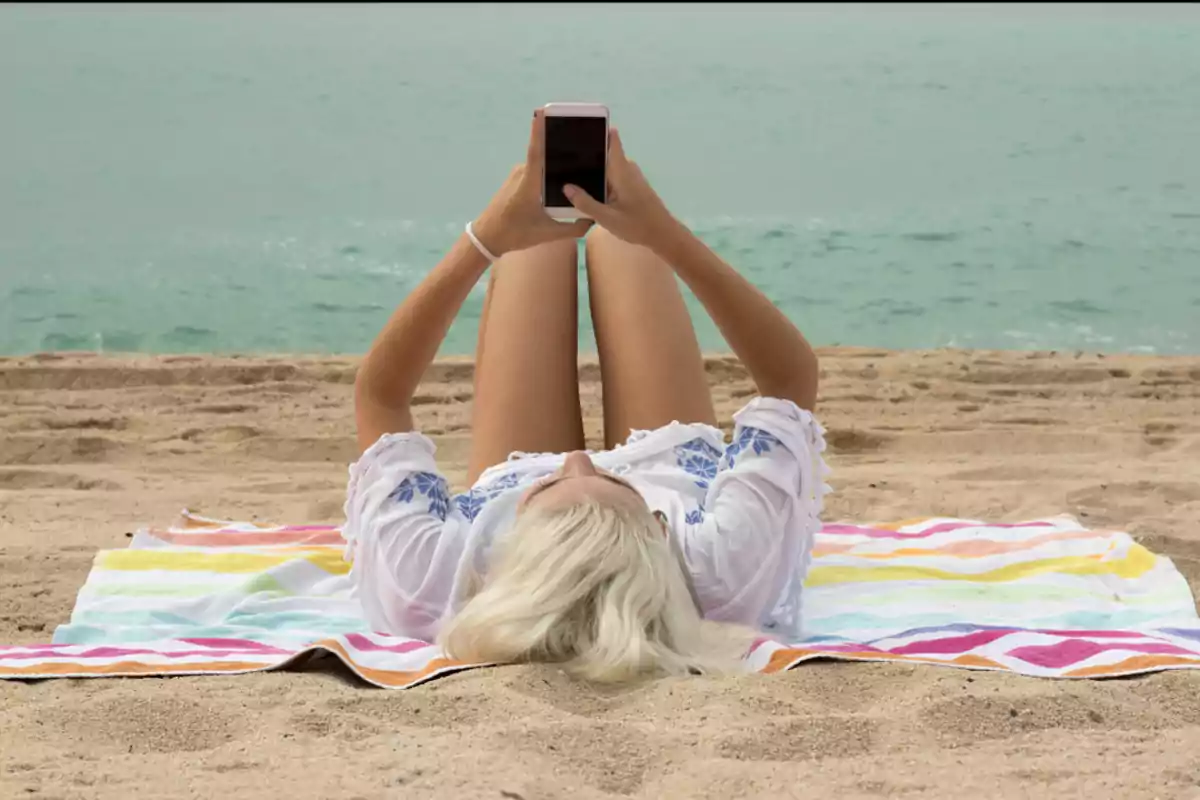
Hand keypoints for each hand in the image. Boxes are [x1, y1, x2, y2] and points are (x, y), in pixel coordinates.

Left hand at [472, 110, 592, 257]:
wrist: (487, 237)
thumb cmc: (514, 234)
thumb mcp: (546, 234)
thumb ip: (573, 228)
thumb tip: (593, 219)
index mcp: (528, 184)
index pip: (536, 152)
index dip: (539, 131)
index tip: (542, 111)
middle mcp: (522, 174)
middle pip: (544, 154)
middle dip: (561, 146)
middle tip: (583, 139)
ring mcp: (518, 174)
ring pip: (541, 164)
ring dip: (555, 162)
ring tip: (578, 161)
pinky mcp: (516, 178)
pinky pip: (535, 170)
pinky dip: (547, 171)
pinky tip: (560, 178)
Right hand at [562, 129, 676, 248]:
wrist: (662, 234)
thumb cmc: (637, 225)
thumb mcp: (607, 218)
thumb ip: (586, 203)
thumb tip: (566, 187)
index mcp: (622, 171)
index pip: (612, 140)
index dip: (599, 129)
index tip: (581, 124)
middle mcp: (627, 169)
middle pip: (605, 154)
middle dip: (586, 153)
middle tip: (561, 154)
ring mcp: (630, 177)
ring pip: (607, 167)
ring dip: (592, 169)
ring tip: (568, 171)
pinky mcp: (631, 186)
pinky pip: (612, 176)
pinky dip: (600, 179)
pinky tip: (585, 188)